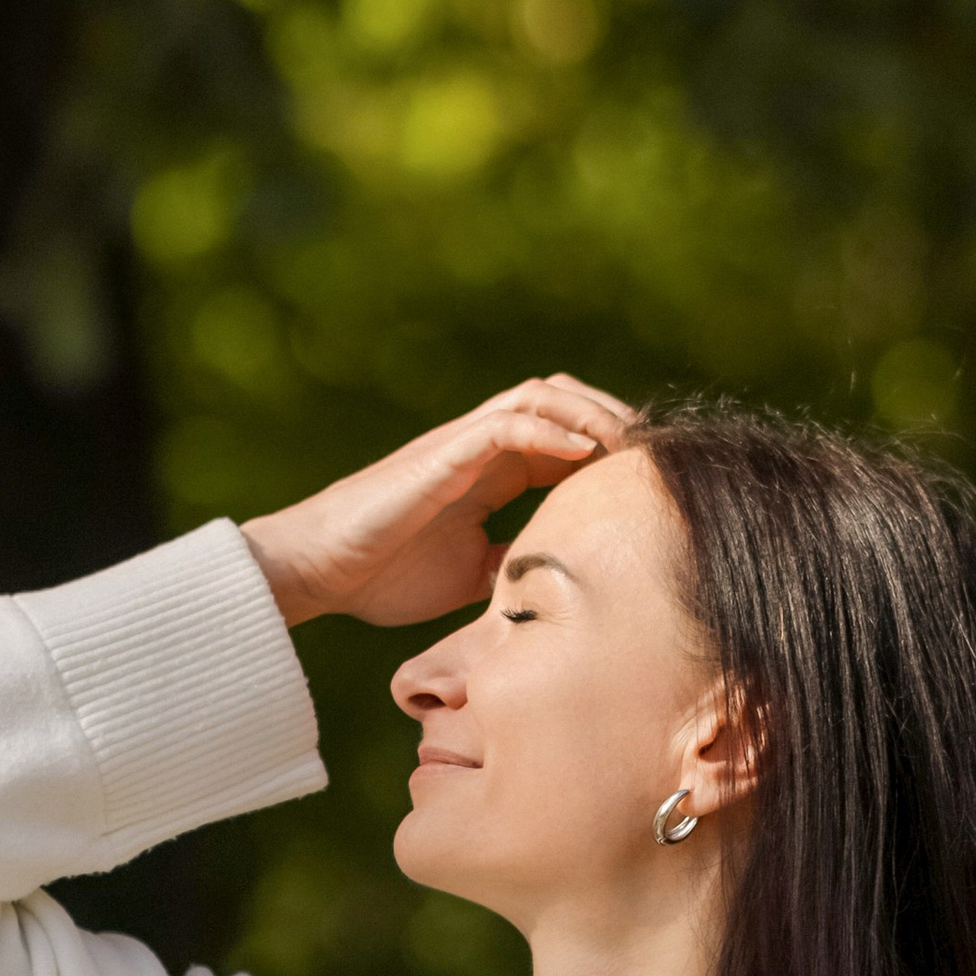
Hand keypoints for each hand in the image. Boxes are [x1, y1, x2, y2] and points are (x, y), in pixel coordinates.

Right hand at [239, 375, 634, 629]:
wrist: (321, 573)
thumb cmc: (383, 575)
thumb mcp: (471, 574)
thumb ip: (512, 562)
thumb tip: (558, 578)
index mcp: (490, 474)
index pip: (564, 441)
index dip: (610, 451)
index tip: (650, 477)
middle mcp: (481, 448)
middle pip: (562, 402)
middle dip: (613, 419)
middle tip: (654, 452)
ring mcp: (462, 445)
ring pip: (541, 397)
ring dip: (592, 413)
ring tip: (630, 445)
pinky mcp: (443, 453)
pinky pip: (508, 424)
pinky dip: (552, 430)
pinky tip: (587, 452)